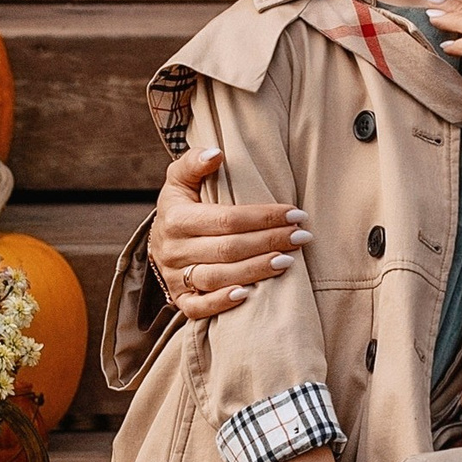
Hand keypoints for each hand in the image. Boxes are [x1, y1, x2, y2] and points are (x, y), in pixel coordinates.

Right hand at [149, 147, 308, 322]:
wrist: (159, 240)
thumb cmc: (180, 205)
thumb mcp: (180, 178)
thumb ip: (194, 162)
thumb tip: (216, 154)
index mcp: (176, 218)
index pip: (227, 219)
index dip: (263, 217)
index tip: (295, 214)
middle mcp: (173, 250)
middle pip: (228, 248)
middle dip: (269, 241)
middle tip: (302, 237)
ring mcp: (176, 277)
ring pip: (218, 277)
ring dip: (256, 270)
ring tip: (287, 261)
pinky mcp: (180, 299)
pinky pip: (198, 308)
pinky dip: (222, 303)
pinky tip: (248, 295)